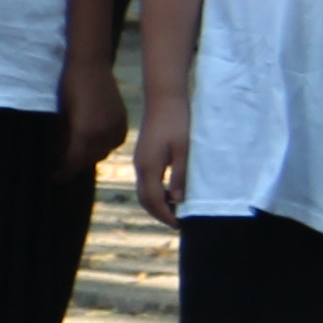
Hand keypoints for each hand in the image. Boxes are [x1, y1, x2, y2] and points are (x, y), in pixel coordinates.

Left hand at [60, 57, 129, 182]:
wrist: (91, 65)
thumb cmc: (68, 86)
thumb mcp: (61, 114)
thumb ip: (63, 135)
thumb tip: (60, 151)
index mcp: (84, 133)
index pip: (74, 161)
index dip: (64, 171)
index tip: (55, 177)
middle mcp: (103, 134)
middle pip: (89, 159)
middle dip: (75, 165)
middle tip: (63, 167)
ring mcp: (116, 127)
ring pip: (104, 152)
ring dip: (90, 156)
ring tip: (77, 155)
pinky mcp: (123, 120)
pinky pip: (115, 141)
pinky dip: (105, 146)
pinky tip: (96, 143)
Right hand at [133, 99, 189, 228]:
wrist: (163, 98)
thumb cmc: (176, 121)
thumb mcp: (183, 150)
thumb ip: (179, 175)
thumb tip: (178, 200)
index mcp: (149, 167)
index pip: (154, 200)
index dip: (165, 215)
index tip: (179, 225)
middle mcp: (140, 166)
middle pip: (144, 199)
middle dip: (158, 213)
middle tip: (176, 222)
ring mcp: (139, 160)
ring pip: (143, 190)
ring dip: (156, 203)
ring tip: (173, 210)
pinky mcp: (143, 155)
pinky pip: (145, 181)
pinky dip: (154, 192)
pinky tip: (168, 191)